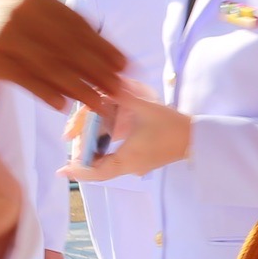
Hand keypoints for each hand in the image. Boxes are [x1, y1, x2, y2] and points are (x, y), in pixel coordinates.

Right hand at [0, 0, 124, 114]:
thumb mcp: (23, 18)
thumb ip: (56, 29)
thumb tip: (102, 53)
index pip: (76, 23)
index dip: (102, 46)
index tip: (123, 65)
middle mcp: (19, 9)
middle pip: (68, 45)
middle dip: (97, 70)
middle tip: (119, 89)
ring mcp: (3, 32)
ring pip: (51, 65)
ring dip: (79, 87)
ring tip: (99, 104)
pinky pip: (27, 79)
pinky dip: (47, 92)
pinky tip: (63, 105)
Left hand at [64, 90, 191, 181]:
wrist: (195, 138)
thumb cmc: (170, 125)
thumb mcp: (145, 108)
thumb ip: (122, 97)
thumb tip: (104, 86)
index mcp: (127, 159)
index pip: (97, 171)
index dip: (78, 172)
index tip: (62, 171)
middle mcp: (130, 167)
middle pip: (99, 168)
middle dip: (82, 159)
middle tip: (70, 144)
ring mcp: (136, 167)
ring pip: (107, 166)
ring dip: (93, 156)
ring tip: (79, 145)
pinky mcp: (142, 162)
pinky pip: (117, 162)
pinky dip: (105, 155)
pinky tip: (99, 143)